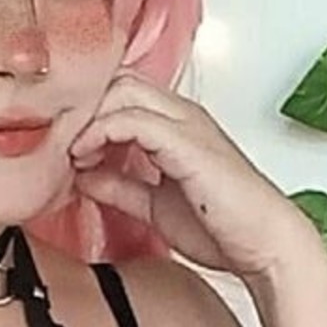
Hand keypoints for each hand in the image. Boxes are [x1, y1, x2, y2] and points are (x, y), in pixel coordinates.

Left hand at [68, 70, 315, 279]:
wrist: (265, 245)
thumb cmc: (225, 227)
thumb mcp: (155, 205)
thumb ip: (120, 187)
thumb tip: (84, 176)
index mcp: (178, 126)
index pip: (123, 93)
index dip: (89, 112)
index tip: (66, 145)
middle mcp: (182, 117)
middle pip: (118, 82)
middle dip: (83, 109)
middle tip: (61, 143)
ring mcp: (186, 125)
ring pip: (121, 92)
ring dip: (87, 119)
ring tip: (71, 152)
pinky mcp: (186, 142)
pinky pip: (132, 120)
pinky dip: (101, 133)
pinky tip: (85, 157)